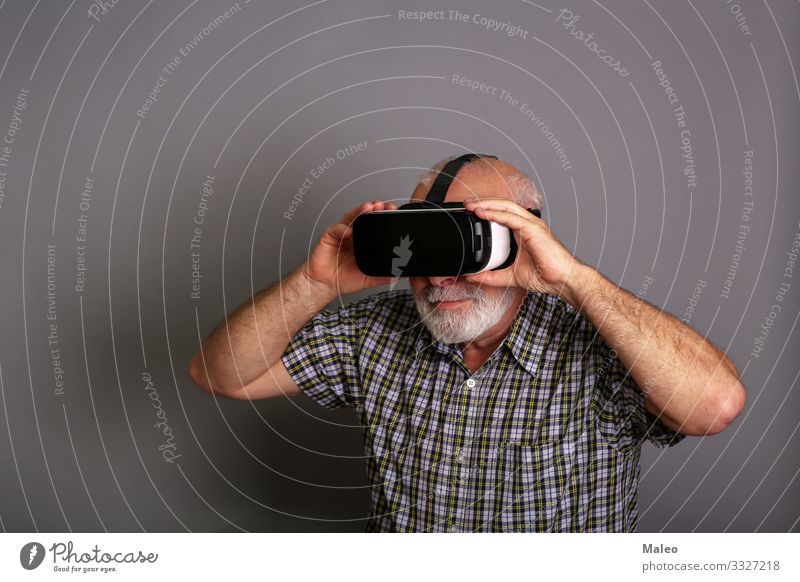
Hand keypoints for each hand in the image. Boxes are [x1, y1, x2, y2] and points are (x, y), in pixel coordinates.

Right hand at [303, 200, 399, 296]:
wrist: (325, 285)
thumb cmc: (345, 278)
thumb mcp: (371, 278)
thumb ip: (386, 275)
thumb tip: (403, 273)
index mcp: (365, 241)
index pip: (377, 223)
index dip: (386, 216)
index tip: (395, 212)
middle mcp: (355, 233)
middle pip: (365, 215)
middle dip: (376, 208)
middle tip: (384, 206)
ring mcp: (342, 233)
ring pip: (352, 217)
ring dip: (360, 211)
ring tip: (369, 208)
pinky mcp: (329, 236)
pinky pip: (337, 229)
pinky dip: (343, 229)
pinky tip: (349, 231)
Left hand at [462, 198, 588, 302]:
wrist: (562, 281)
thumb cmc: (545, 275)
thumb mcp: (510, 276)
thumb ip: (491, 275)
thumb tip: (471, 277)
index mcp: (522, 232)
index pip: (502, 213)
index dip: (486, 210)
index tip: (470, 212)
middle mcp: (527, 225)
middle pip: (503, 205)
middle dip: (483, 202)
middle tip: (466, 204)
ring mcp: (532, 225)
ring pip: (506, 206)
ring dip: (487, 204)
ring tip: (472, 205)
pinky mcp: (534, 230)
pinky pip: (512, 218)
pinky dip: (496, 214)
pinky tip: (484, 213)